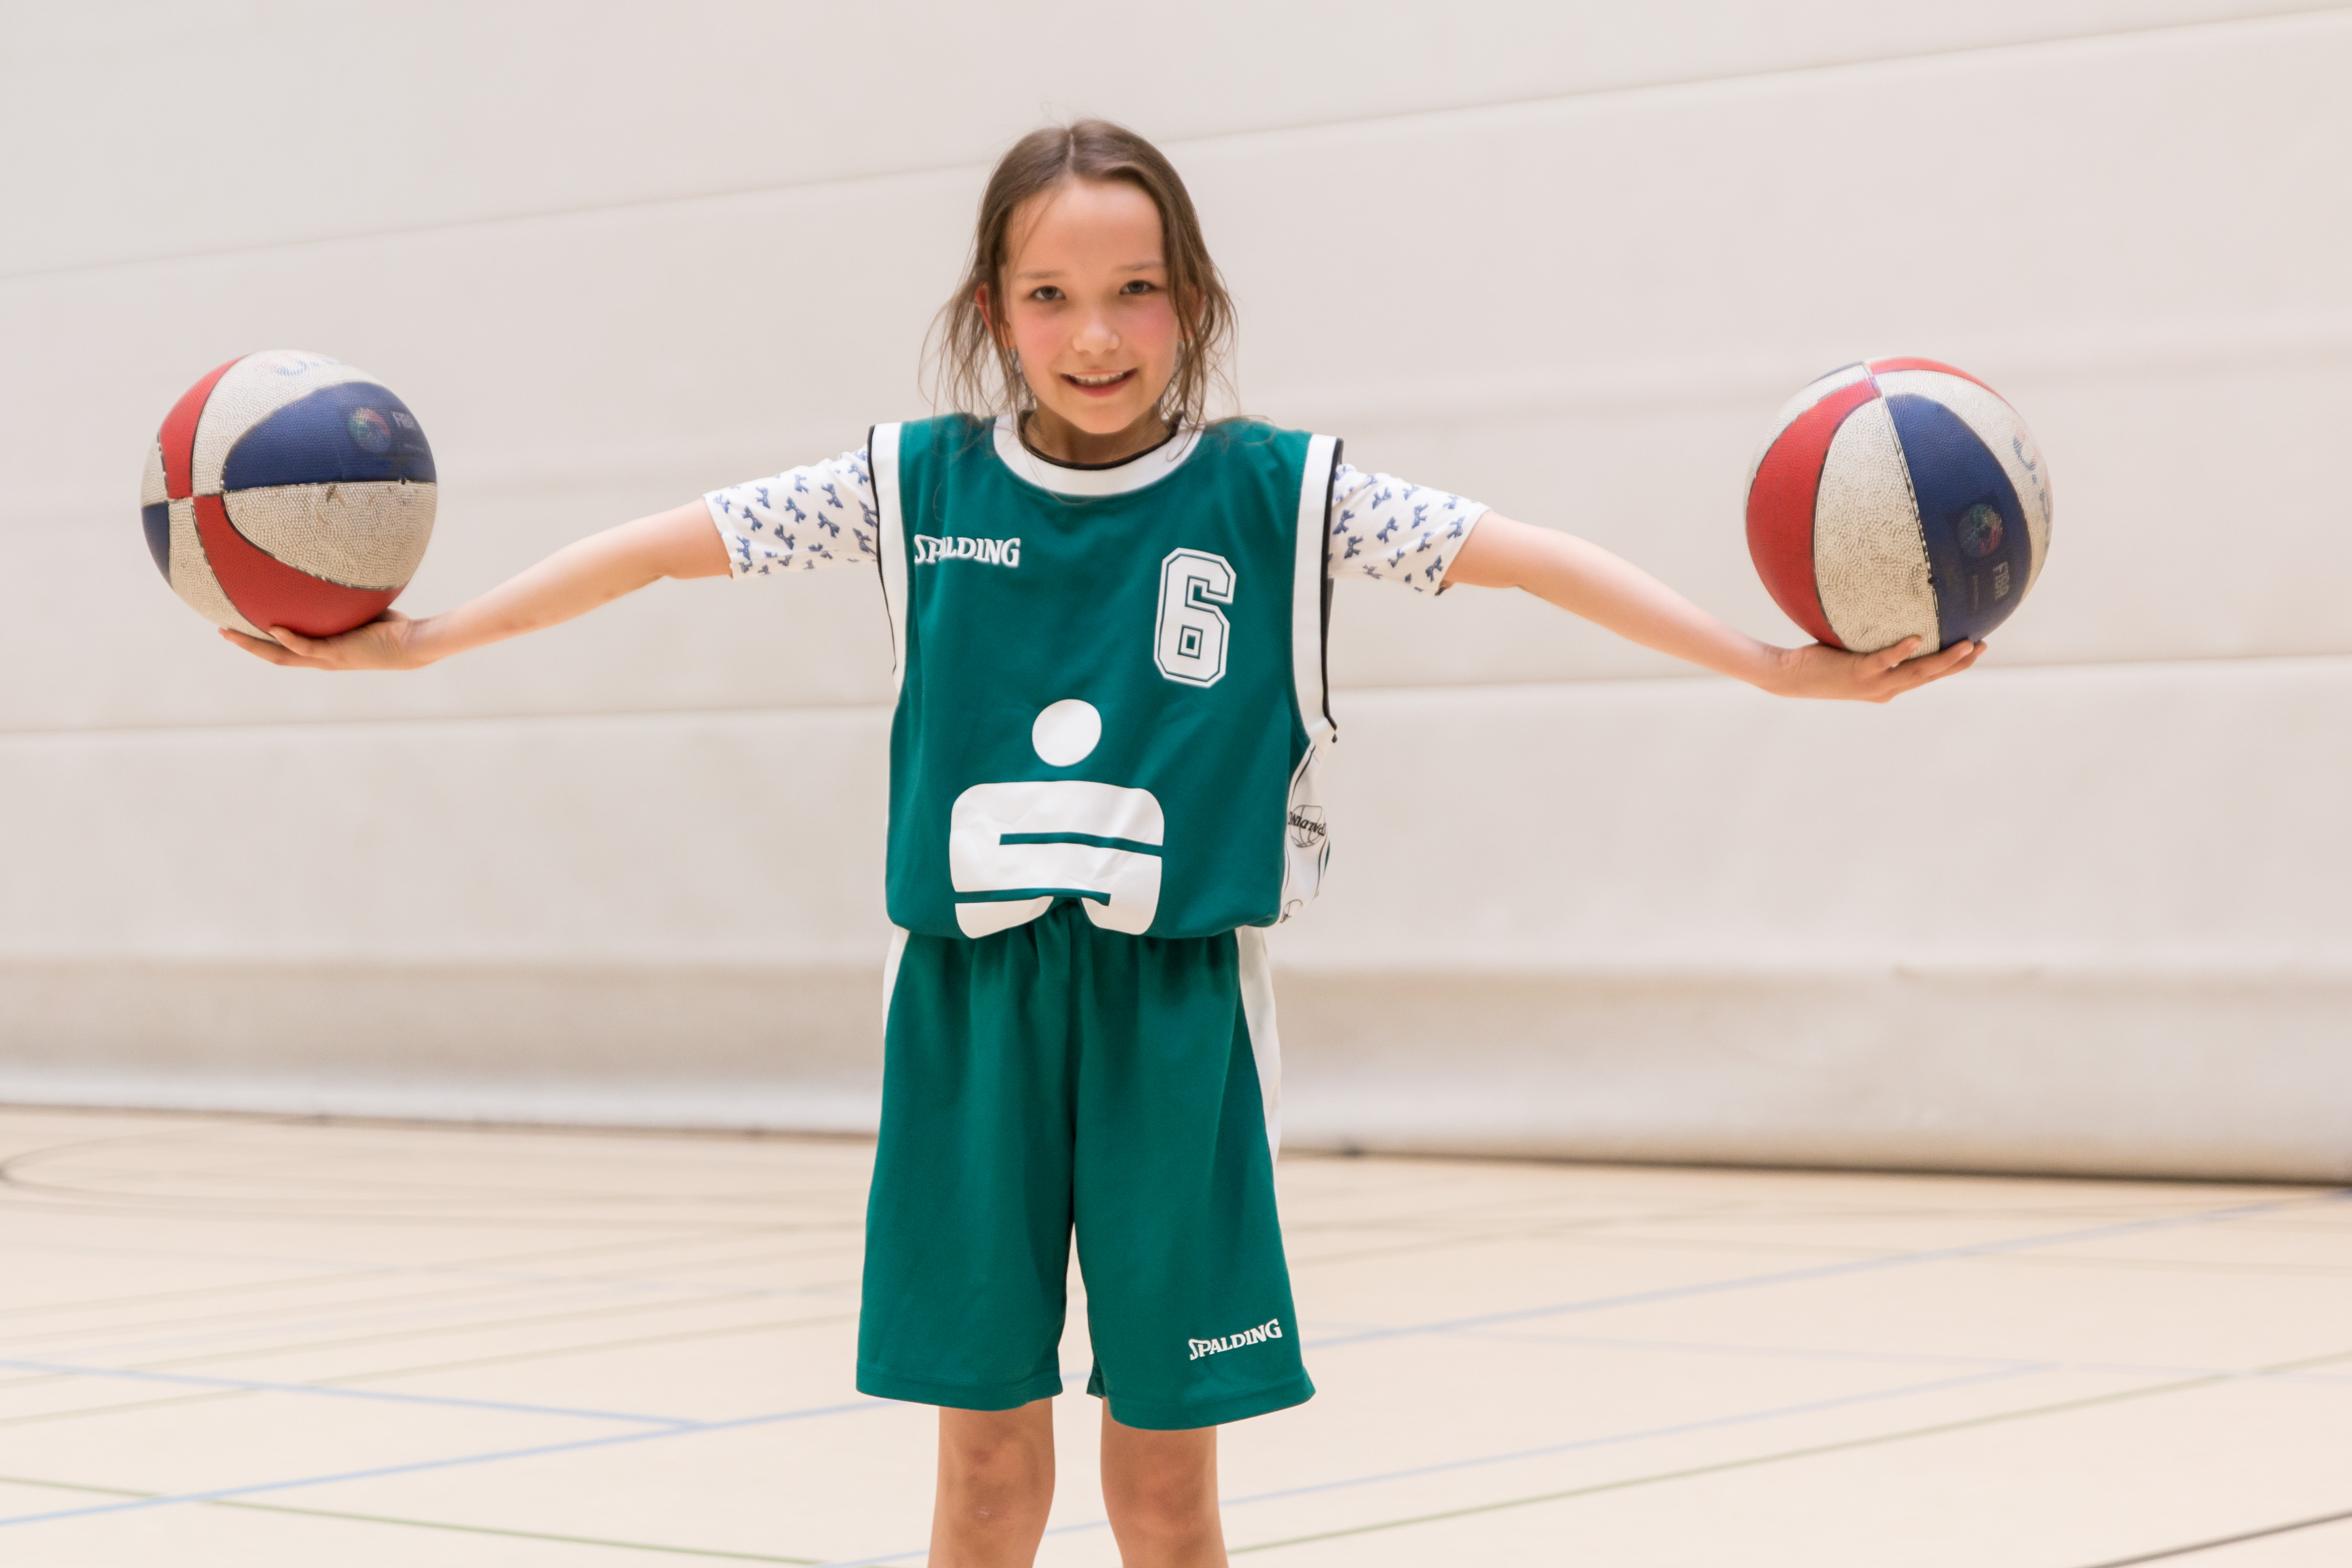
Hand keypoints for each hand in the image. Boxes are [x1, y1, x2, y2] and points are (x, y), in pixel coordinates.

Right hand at [219, 611, 429, 670]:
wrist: (411, 644)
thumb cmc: (388, 626)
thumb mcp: (355, 609)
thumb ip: (338, 597)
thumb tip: (328, 567)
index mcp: (321, 651)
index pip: (282, 648)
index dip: (259, 640)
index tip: (238, 625)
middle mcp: (320, 659)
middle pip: (272, 655)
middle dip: (246, 644)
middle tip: (221, 630)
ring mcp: (327, 659)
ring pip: (280, 656)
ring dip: (254, 645)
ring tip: (230, 632)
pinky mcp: (337, 654)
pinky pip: (306, 648)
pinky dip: (289, 639)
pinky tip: (271, 628)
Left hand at [1767, 636, 1981, 701]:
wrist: (1789, 677)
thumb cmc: (1821, 662)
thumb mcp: (1854, 654)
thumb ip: (1873, 642)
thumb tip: (1889, 611)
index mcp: (1887, 686)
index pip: (1928, 677)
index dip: (1954, 666)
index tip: (1977, 649)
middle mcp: (1884, 689)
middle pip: (1930, 677)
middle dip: (1958, 663)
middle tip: (1982, 645)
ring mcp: (1871, 683)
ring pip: (1915, 674)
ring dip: (1943, 661)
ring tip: (1966, 645)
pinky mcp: (1856, 673)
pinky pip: (1883, 661)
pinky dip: (1900, 652)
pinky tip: (1916, 639)